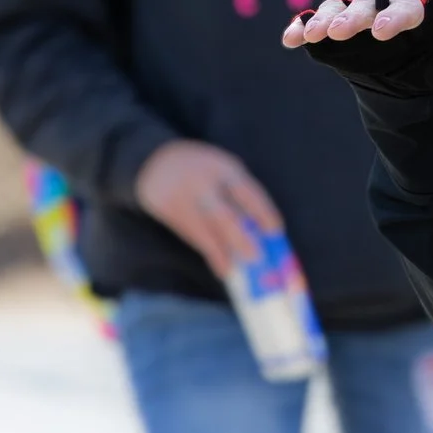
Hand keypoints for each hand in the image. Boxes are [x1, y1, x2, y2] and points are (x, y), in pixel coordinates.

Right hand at [133, 139, 282, 272]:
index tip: (276, 231)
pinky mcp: (170, 213)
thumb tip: (261, 231)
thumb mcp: (223, 169)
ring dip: (224, 253)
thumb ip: (240, 194)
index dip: (264, 212)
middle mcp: (203, 184)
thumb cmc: (202, 169)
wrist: (155, 161)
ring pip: (206, 232)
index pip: (247, 192)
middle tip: (257, 257)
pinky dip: (212, 255)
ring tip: (239, 270)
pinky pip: (194, 238)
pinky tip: (224, 269)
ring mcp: (184, 200)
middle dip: (241, 238)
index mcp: (223, 168)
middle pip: (224, 215)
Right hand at [281, 0, 432, 58]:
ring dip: (326, 20)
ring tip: (315, 34)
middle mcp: (384, 6)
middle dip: (355, 17)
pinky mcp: (331, 34)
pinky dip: (300, 28)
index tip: (385, 32)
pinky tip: (290, 39)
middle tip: (342, 30)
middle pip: (368, 5)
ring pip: (339, 11)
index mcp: (419, 8)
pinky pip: (312, 25)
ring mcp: (355, 18)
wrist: (408, 87)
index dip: (397, 17)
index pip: (409, 8)